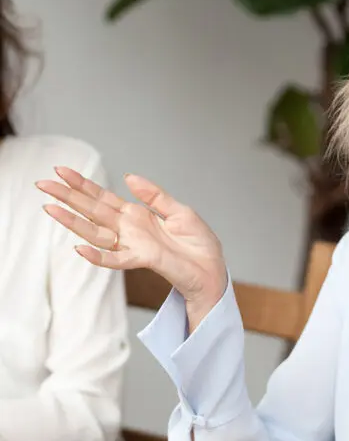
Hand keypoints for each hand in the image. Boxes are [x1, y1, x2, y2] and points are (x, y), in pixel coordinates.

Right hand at [37, 168, 227, 313]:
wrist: (212, 270)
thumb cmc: (199, 244)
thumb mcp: (180, 211)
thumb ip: (155, 196)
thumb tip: (128, 177)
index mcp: (138, 215)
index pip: (104, 198)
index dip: (83, 185)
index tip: (62, 171)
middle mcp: (130, 230)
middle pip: (93, 211)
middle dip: (68, 197)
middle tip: (43, 183)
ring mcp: (133, 245)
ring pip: (96, 233)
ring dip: (73, 222)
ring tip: (50, 208)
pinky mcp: (143, 260)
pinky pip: (115, 260)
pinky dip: (98, 256)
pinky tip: (79, 248)